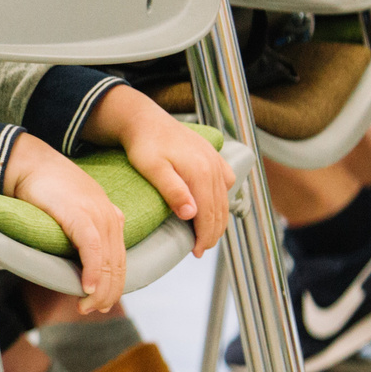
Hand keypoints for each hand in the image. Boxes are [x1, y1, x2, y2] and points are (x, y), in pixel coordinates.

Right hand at [2, 132, 126, 313]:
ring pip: (108, 262)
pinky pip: (92, 250)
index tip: (102, 303)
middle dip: (109, 293)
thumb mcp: (73, 211)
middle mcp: (110, 217)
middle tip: (94, 310)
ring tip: (88, 306)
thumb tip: (81, 259)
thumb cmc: (45, 188)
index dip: (114, 286)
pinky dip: (92, 272)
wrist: (30, 163)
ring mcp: (98, 215)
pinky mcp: (80, 215)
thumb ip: (84, 231)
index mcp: (111, 218)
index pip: (121, 260)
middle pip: (118, 265)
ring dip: (100, 289)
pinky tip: (87, 288)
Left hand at [79, 85, 231, 257]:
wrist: (144, 119)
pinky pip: (226, 182)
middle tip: (200, 250)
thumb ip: (173, 191)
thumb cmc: (144, 144)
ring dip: (218, 219)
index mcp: (201, 172)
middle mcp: (213, 166)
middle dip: (212, 233)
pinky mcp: (213, 156)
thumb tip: (192, 214)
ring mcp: (216, 160)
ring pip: (225, 198)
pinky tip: (213, 208)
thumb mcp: (153, 169)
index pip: (209, 214)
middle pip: (220, 209)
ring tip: (206, 236)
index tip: (197, 252)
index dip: (204, 236)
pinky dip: (222, 199)